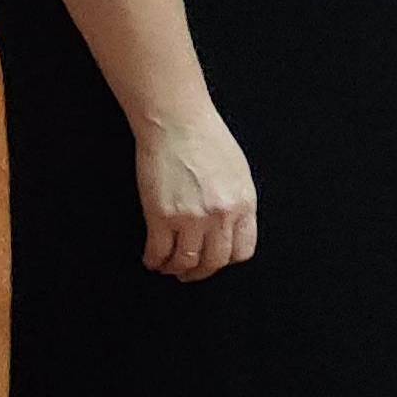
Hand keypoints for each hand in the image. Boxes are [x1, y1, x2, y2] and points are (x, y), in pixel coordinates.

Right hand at [132, 106, 258, 280]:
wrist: (178, 123)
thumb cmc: (207, 140)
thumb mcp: (237, 173)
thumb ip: (236, 202)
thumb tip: (230, 228)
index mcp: (244, 204)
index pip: (243, 250)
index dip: (226, 260)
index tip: (215, 260)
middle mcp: (221, 215)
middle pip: (214, 261)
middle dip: (201, 272)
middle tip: (189, 272)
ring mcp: (191, 217)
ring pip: (186, 262)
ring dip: (176, 269)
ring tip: (169, 266)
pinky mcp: (162, 215)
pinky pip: (159, 252)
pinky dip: (154, 261)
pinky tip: (152, 259)